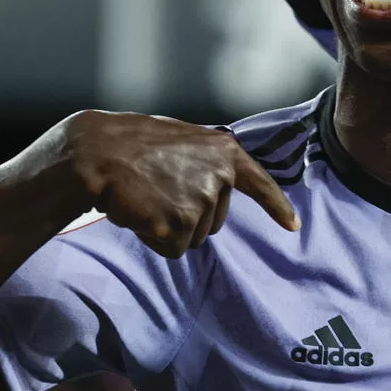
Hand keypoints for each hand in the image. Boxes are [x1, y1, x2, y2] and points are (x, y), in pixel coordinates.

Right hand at [62, 111, 298, 256]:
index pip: (260, 184)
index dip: (278, 207)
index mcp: (224, 152)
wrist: (96, 154)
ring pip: (193, 238)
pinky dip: (154, 239)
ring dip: (168, 228)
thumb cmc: (132, 144)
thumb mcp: (182, 141)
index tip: (293, 226)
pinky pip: (172, 249)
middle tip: (156, 190)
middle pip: (214, 221)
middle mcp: (219, 177)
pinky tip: (139, 213)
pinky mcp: (180, 225)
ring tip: (146, 198)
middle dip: (186, 216)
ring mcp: (201, 201)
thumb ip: (206, 162)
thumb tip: (215, 187)